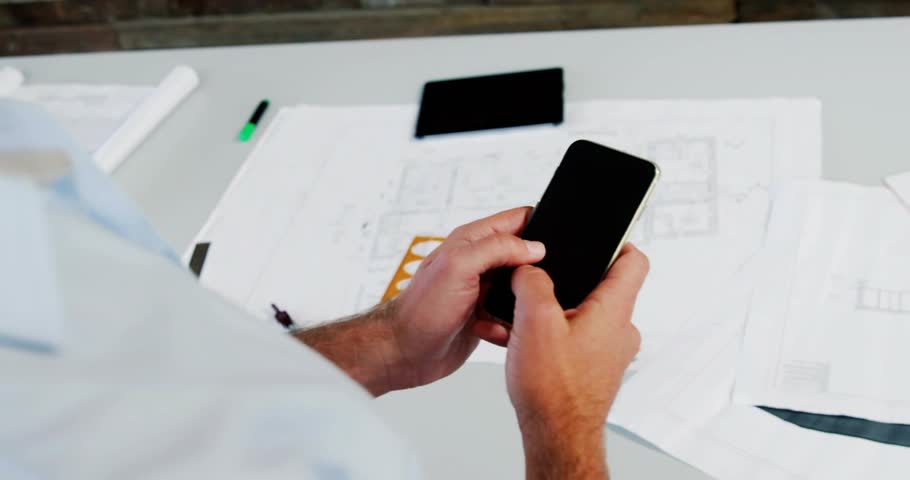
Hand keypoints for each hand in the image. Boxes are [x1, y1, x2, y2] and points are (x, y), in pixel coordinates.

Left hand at [387, 207, 545, 389]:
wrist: (404, 352)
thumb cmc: (421, 309)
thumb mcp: (460, 267)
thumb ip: (497, 248)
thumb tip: (535, 247)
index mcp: (473, 241)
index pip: (518, 219)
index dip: (539, 227)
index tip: (552, 245)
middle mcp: (479, 262)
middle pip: (526, 255)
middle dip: (536, 270)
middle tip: (532, 286)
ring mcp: (483, 289)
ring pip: (524, 288)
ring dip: (523, 300)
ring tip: (507, 311)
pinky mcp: (485, 315)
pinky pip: (512, 315)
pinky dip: (509, 324)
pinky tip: (491, 330)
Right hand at [505, 244, 647, 478]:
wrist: (555, 436)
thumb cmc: (553, 388)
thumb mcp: (534, 320)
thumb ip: (532, 283)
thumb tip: (527, 270)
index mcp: (614, 310)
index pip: (634, 261)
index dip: (616, 242)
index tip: (593, 237)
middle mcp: (618, 330)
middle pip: (598, 287)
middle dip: (562, 281)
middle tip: (535, 281)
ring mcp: (607, 352)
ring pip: (579, 315)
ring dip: (547, 312)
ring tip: (517, 319)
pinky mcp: (592, 369)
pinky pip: (571, 339)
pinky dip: (547, 336)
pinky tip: (518, 342)